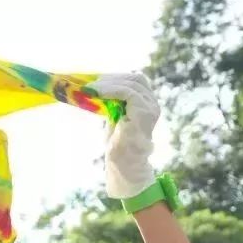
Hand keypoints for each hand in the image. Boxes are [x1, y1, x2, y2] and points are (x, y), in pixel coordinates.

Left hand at [86, 73, 160, 198]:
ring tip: (90, 88)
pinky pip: (128, 93)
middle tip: (91, 83)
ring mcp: (150, 108)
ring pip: (131, 84)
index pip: (135, 81)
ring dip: (108, 84)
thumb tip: (96, 89)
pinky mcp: (144, 112)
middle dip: (111, 79)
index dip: (117, 78)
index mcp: (146, 104)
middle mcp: (152, 104)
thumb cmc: (118, 145)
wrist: (124, 164)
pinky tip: (97, 92)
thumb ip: (113, 104)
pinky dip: (111, 90)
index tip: (97, 81)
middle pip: (135, 79)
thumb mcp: (114, 118)